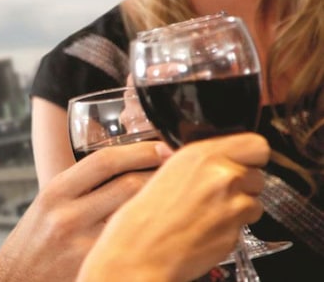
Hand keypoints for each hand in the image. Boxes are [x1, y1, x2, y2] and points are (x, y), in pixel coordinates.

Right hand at [0, 141, 164, 281]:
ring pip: (136, 216)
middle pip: (128, 186)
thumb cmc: (33, 242)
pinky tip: (163, 232)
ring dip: (162, 204)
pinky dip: (152, 236)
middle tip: (180, 170)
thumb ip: (80, 186)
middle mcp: (69, 216)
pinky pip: (133, 246)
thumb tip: (126, 167)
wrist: (16, 280)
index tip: (160, 146)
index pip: (104, 161)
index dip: (139, 151)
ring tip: (178, 198)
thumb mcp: (48, 204)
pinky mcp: (95, 267)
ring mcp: (84, 245)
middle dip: (160, 175)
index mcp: (55, 192)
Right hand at [77, 133, 268, 281]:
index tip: (239, 161)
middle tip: (218, 192)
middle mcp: (220, 175)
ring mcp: (232, 205)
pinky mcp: (236, 232)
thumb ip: (198, 162)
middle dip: (244, 182)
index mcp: (199, 154)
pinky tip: (206, 228)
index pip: (255, 143)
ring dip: (239, 206)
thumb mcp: (165, 172)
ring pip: (256, 200)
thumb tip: (218, 157)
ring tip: (207, 213)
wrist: (138, 253)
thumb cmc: (142, 218)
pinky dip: (230, 227)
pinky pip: (245, 225)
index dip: (249, 154)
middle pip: (259, 173)